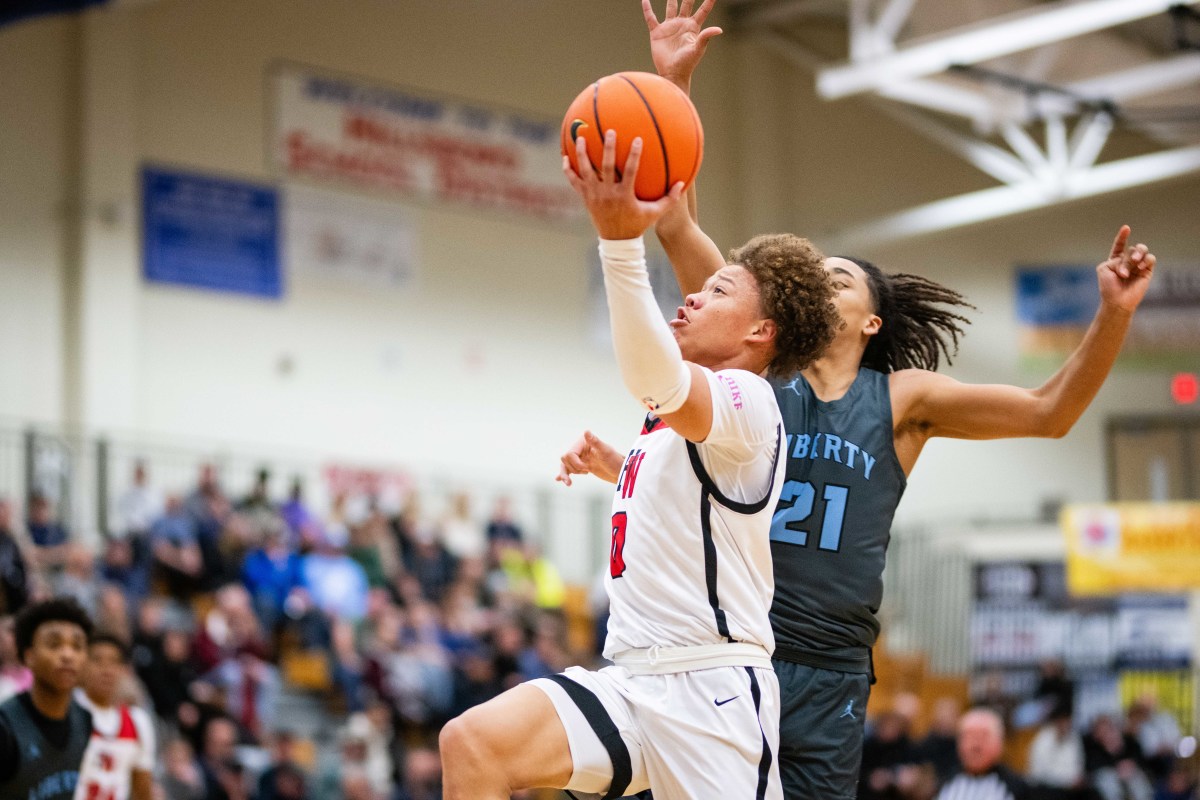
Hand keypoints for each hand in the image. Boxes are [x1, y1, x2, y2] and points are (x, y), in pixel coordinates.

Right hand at [556, 430, 622, 485]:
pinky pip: (569, 470)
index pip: (570, 453)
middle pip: (565, 458)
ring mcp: (581, 458)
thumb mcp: (605, 452)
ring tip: (568, 483)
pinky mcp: (582, 466)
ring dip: (566, 473)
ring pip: (565, 465)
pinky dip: (564, 474)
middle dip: (573, 467)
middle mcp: (581, 449)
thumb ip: (595, 441)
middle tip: (586, 471)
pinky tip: (558, 479)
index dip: (576, 463)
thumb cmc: (615, 461)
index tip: (587, 469)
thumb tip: (586, 431)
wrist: (621, 473)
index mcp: (584, 442)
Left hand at [563, 130, 683, 239]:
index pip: (630, 171)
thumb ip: (669, 199)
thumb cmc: (637, 224)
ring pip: (586, 171)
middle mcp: (608, 193)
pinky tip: (565, 157)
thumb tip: (682, 183)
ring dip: (583, 154)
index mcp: (625, 195)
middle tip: (609, 131)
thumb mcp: (655, 213)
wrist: (616, 241)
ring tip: (581, 138)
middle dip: (607, 148)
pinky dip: (569, 170)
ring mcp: (594, 195)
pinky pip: (574, 181)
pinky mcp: (585, 198)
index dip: (634, 155)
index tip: (637, 139)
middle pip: (606, 167)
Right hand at [643, 0, 722, 90]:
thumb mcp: (698, 49)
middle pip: (687, 4)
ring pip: (670, 7)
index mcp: (693, 27)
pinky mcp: (657, 32)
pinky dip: (647, 9)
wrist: (672, 73)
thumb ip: (706, 37)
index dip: (709, 1)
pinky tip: (645, 0)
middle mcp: (682, 24)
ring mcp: (669, 27)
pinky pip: (651, 18)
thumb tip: (719, 29)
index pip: (703, 10)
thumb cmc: (687, 63)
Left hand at [1097, 225, 1154, 312]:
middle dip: (1127, 258)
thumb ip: (1117, 260)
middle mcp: (1127, 261)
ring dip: (1137, 255)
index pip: (1119, 245)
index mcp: (1115, 260)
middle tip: (1123, 271)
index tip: (1126, 228)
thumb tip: (1133, 261)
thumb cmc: (1109, 287)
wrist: (1117, 301)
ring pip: (1141, 250)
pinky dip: (1145, 260)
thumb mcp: (1105, 269)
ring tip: (1134, 264)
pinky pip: (1150, 258)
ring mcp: (1138, 265)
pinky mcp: (1147, 270)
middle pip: (1131, 249)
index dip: (1122, 236)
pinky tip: (1140, 267)